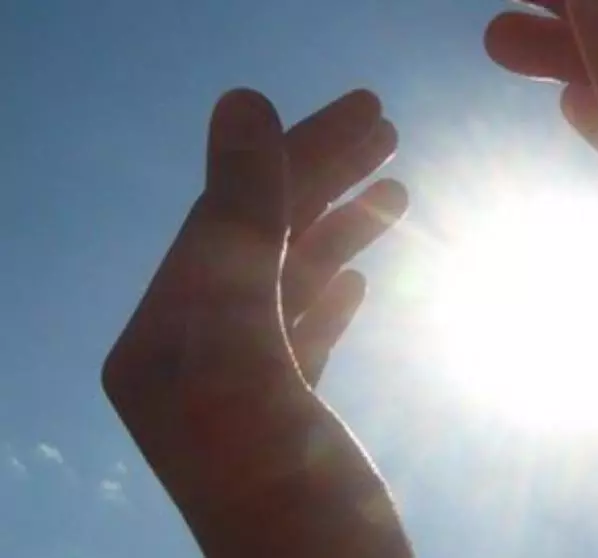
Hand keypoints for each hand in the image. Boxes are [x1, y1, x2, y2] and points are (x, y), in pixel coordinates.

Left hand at [102, 88, 411, 556]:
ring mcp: (238, 393)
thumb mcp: (251, 357)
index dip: (295, 156)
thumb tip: (241, 104)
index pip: (228, 220)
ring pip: (288, 283)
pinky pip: (304, 331)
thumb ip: (238, 233)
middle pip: (260, 241)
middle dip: (322, 177)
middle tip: (384, 125)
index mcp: (160, 346)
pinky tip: (360, 273)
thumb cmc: (292, 503)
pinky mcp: (285, 420)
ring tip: (397, 186)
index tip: (365, 109)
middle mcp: (187, 362)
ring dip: (338, 227)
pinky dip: (333, 289)